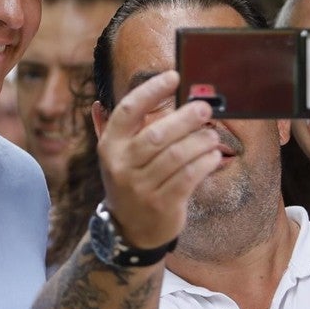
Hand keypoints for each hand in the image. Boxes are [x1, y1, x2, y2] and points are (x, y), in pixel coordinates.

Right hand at [95, 70, 220, 247]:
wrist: (131, 231)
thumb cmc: (130, 183)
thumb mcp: (115, 158)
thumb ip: (109, 130)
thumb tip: (97, 104)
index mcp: (110, 147)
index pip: (128, 110)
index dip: (151, 91)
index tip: (174, 77)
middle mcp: (122, 166)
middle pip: (157, 134)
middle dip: (185, 118)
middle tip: (204, 108)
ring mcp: (141, 187)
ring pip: (176, 156)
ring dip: (200, 142)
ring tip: (212, 135)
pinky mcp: (162, 204)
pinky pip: (188, 177)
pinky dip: (204, 163)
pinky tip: (212, 156)